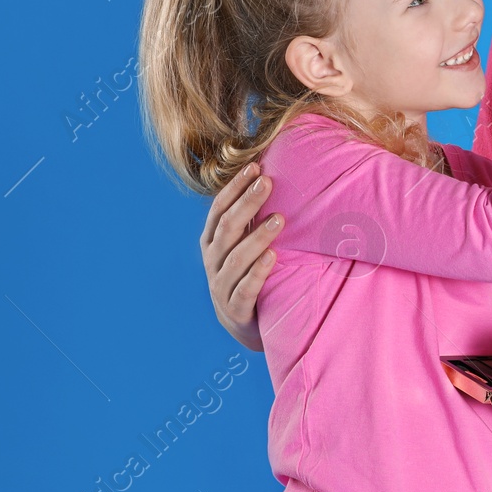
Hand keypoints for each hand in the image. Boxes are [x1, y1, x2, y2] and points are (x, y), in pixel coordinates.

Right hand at [199, 161, 279, 352]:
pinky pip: (245, 289)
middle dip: (247, 203)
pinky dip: (258, 272)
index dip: (235, 188)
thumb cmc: (248, 272)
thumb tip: (272, 177)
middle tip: (268, 182)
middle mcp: (212, 260)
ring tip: (279, 219)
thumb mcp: (244, 244)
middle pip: (228, 227)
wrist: (244, 323)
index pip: (219, 209)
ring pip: (236, 257)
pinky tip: (272, 257)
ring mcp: (220, 285)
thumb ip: (252, 219)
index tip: (255, 167)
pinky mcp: (234, 309)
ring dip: (258, 236)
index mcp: (212, 240)